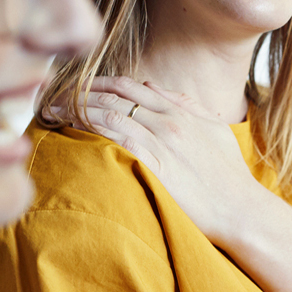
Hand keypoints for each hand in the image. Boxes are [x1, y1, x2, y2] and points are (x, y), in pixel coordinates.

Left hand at [64, 76, 272, 244]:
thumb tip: (154, 88)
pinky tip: (70, 126)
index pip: (129, 85)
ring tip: (50, 109)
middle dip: (78, 91)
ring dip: (75, 106)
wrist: (240, 209)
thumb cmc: (229, 177)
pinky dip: (89, 125)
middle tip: (51, 96)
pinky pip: (115, 135)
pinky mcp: (155, 163)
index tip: (75, 86)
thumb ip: (186, 105)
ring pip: (109, 111)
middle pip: (113, 94)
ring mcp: (161, 140)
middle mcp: (169, 120)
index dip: (97, 82)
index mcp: (181, 111)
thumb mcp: (214, 130)